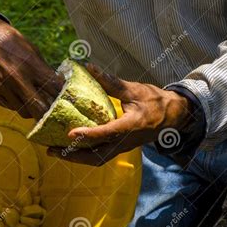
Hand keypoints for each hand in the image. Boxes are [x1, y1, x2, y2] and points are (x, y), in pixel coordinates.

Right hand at [0, 14, 62, 118]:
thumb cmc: (7, 40)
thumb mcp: (30, 48)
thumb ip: (43, 68)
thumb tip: (58, 84)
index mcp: (30, 65)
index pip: (55, 89)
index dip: (64, 96)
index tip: (69, 99)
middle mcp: (16, 79)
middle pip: (40, 109)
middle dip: (49, 111)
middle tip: (53, 109)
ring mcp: (1, 89)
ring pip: (24, 112)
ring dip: (31, 108)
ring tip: (33, 99)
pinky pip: (9, 106)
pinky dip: (16, 103)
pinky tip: (16, 93)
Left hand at [47, 63, 193, 165]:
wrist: (174, 115)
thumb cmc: (155, 100)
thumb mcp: (133, 89)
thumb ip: (110, 82)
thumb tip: (89, 67)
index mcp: (131, 126)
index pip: (107, 133)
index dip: (88, 135)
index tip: (70, 134)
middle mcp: (126, 141)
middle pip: (98, 156)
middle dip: (74, 156)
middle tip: (52, 150)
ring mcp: (124, 147)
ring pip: (98, 159)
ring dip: (77, 158)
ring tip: (56, 152)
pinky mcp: (122, 148)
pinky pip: (101, 156)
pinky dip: (85, 154)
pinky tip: (72, 148)